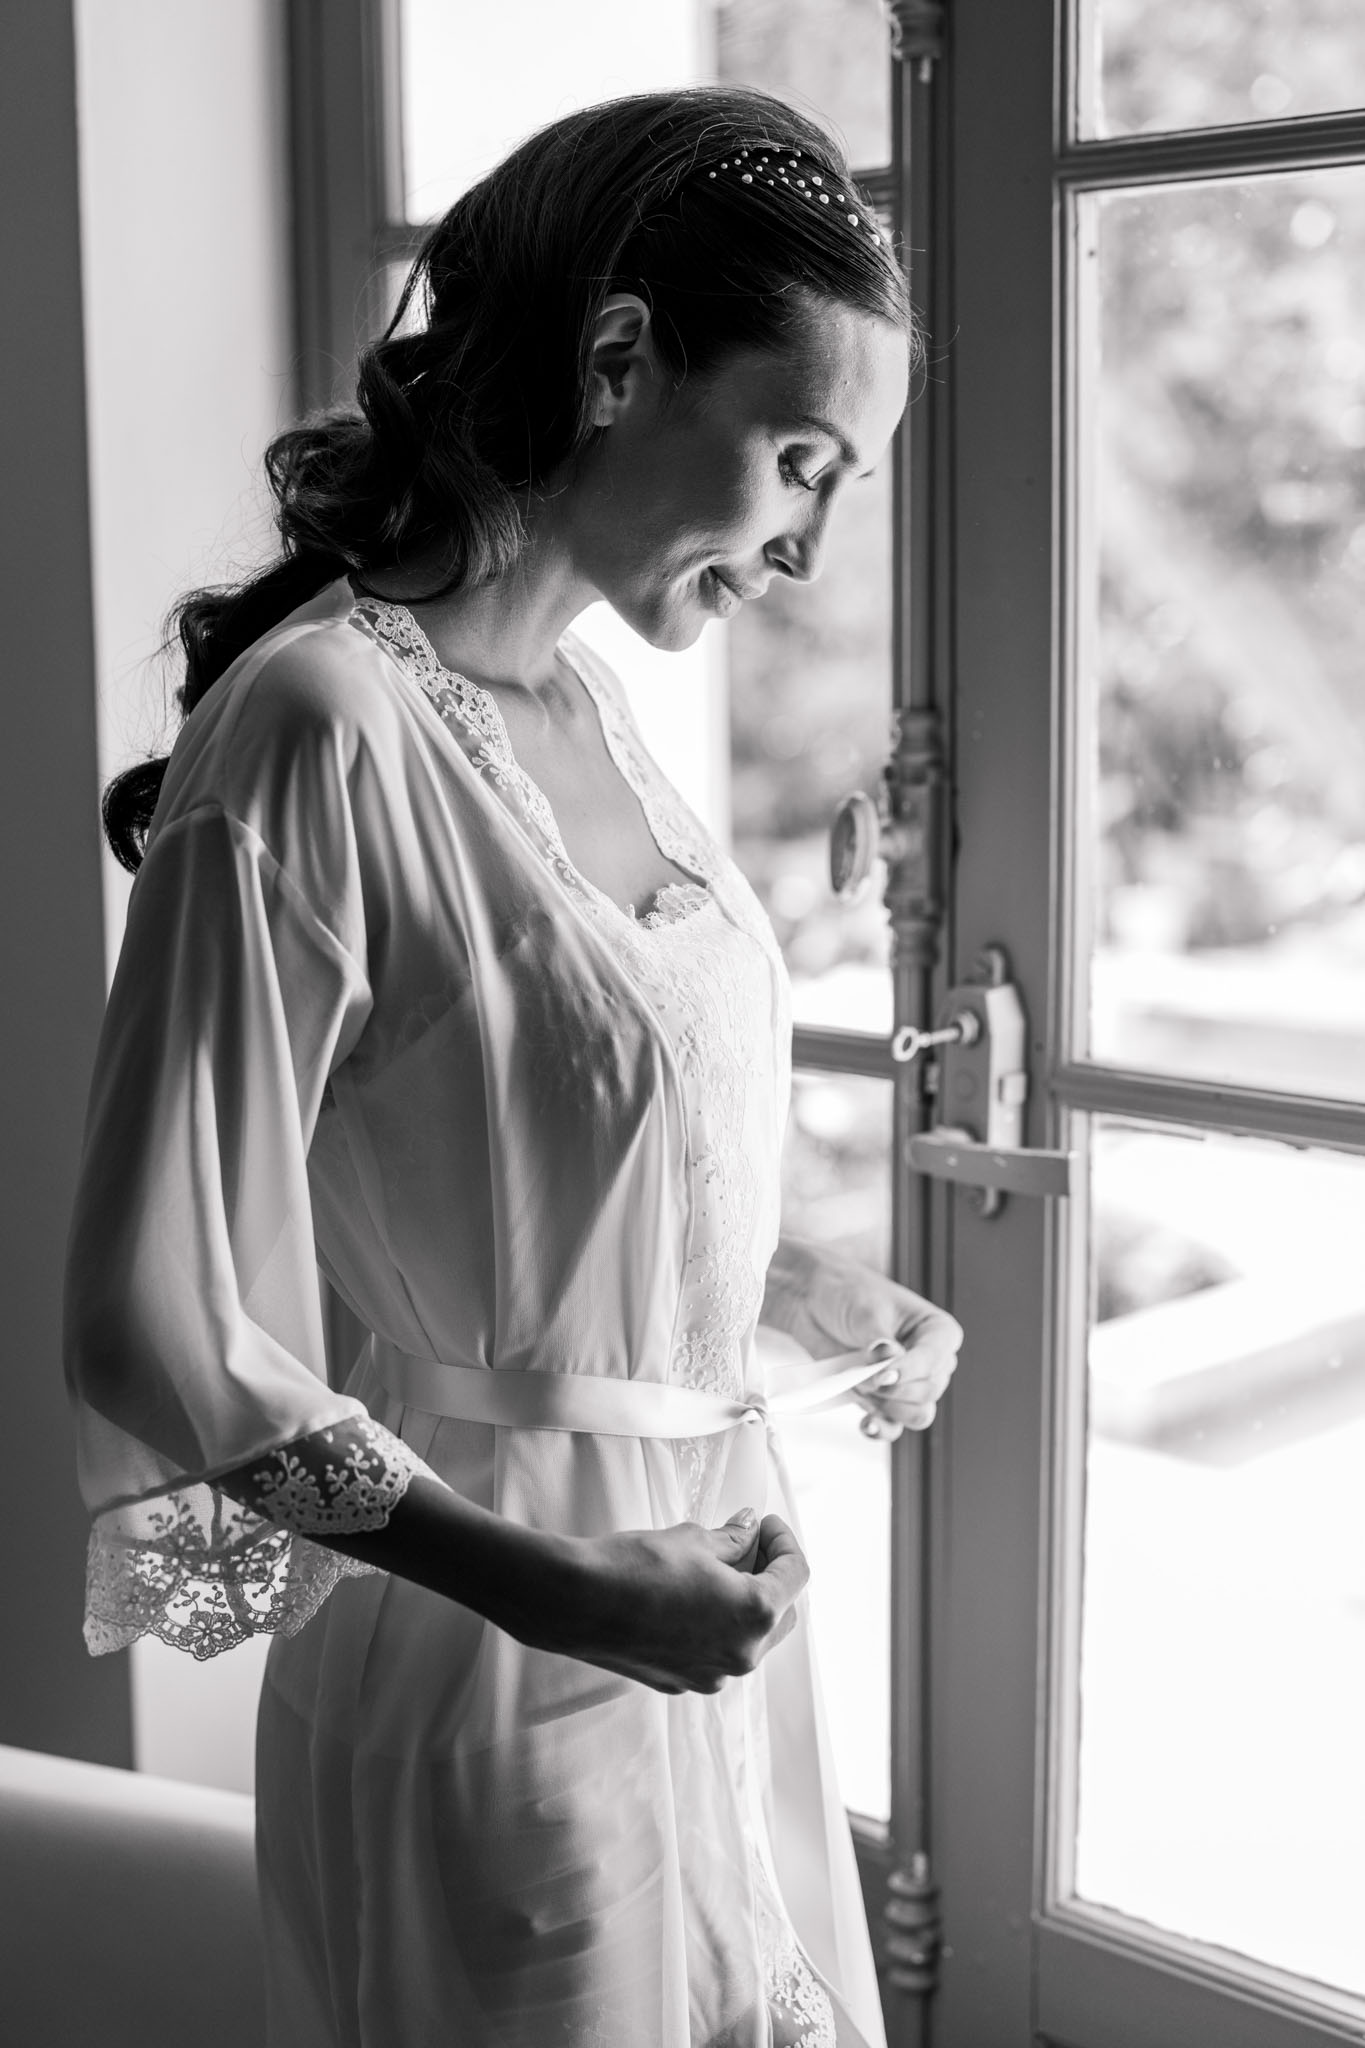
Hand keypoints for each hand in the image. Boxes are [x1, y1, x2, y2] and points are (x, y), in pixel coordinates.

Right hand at [533, 1510, 808, 1694]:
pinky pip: (715, 1653)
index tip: (766, 1524)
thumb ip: (732, 1539)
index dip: (785, 1542)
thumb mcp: (692, 1540)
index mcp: (753, 1615)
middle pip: (781, 1614)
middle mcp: (740, 1656)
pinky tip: (692, 1597)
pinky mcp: (680, 1682)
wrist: (575, 1603)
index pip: (796, 1576)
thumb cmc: (634, 1567)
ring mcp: (710, 1676)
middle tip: (750, 1543)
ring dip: (744, 1603)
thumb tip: (749, 1528)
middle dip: (772, 1576)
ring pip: (749, 1638)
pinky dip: (716, 1625)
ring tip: (719, 1568)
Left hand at [763, 1237, 962, 1441]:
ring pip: (917, 1414)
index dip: (910, 1371)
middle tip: (862, 1374)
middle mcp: (930, 1360)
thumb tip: (890, 1360)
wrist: (814, 1301)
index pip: (936, 1360)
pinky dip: (881, 1428)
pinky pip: (894, 1427)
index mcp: (937, 1331)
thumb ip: (879, 1340)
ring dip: (888, 1407)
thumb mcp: (866, 1310)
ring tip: (859, 1387)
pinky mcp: (883, 1399)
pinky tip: (865, 1423)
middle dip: (894, 1389)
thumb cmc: (848, 1294)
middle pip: (929, 1392)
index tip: (882, 1373)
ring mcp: (908, 1383)